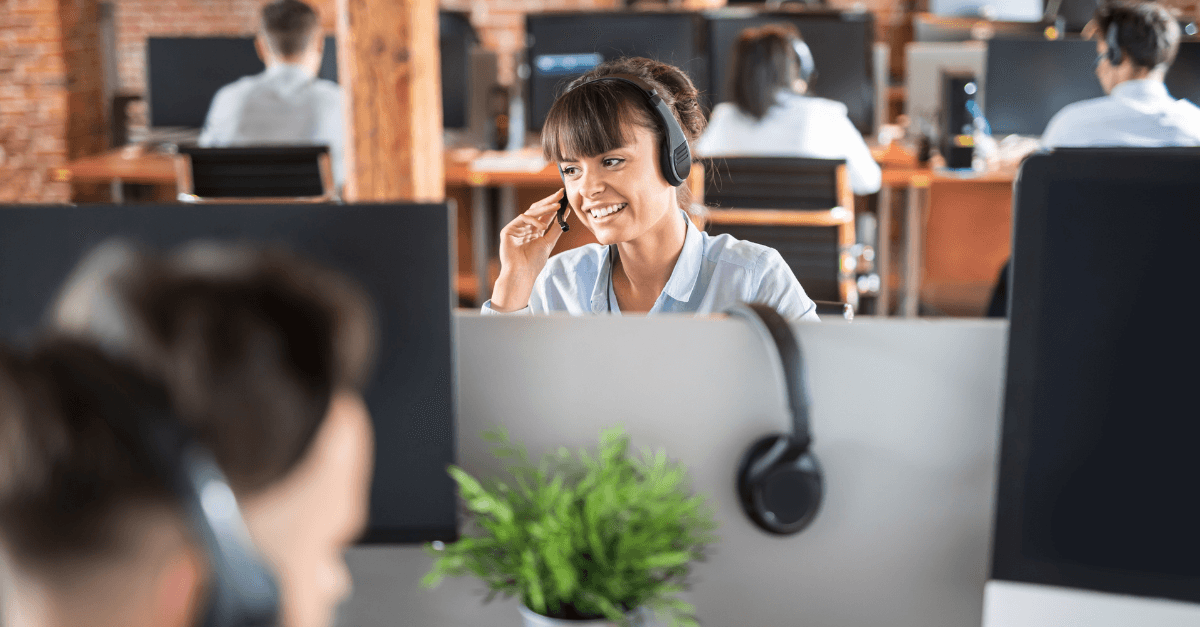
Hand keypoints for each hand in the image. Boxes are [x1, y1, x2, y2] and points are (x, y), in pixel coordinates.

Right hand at [490, 188, 569, 311]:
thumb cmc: (534, 262)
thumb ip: (556, 228)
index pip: (545, 215)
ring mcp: (516, 228)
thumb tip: (566, 213)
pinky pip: (522, 218)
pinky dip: (534, 220)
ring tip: (557, 205)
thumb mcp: (548, 243)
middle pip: (537, 210)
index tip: (563, 197)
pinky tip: (542, 226)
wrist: (522, 274)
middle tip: (560, 193)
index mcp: (534, 231)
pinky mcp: (508, 230)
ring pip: (531, 212)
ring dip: (545, 207)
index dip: (553, 205)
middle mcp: (525, 228)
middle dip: (549, 201)